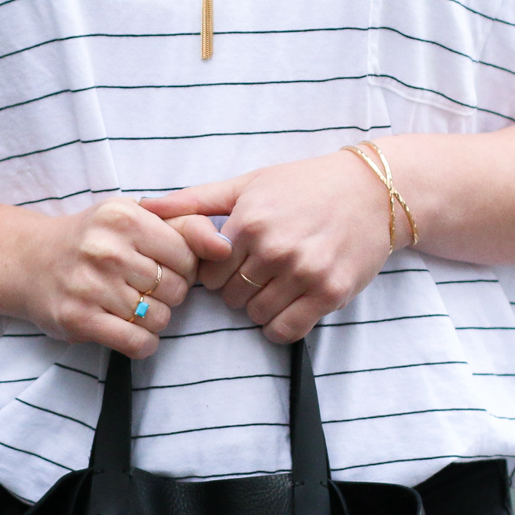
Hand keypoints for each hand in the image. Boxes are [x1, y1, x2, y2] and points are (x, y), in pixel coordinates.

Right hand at [7, 199, 230, 358]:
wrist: (30, 260)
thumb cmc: (92, 239)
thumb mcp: (134, 217)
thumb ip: (184, 225)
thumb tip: (225, 246)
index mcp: (124, 217)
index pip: (188, 255)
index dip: (183, 268)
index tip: (163, 267)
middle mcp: (106, 248)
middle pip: (176, 289)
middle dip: (169, 295)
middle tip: (144, 288)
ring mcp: (90, 285)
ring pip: (160, 319)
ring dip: (153, 320)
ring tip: (131, 306)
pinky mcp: (78, 319)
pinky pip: (138, 343)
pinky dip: (142, 343)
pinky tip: (129, 330)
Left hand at [141, 152, 393, 342]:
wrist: (373, 191)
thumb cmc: (305, 184)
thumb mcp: (248, 184)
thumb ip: (194, 200)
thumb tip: (142, 207)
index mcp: (249, 223)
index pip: (207, 274)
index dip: (215, 272)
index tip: (232, 262)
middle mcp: (275, 249)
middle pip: (229, 298)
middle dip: (237, 289)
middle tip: (258, 271)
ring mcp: (304, 273)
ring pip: (256, 316)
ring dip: (260, 307)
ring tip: (276, 283)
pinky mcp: (331, 293)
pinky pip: (287, 330)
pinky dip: (281, 325)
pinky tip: (289, 304)